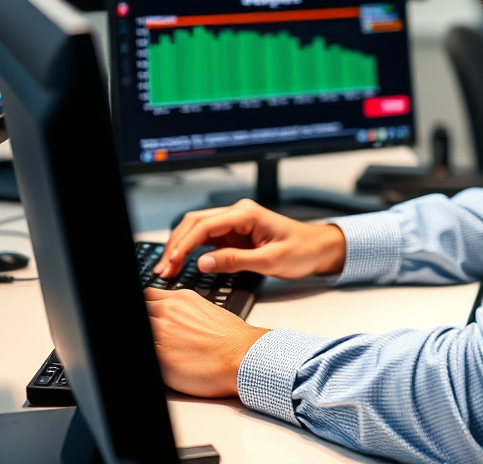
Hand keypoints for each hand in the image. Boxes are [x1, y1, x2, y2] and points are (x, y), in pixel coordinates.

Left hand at [145, 288, 268, 397]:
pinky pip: (143, 348)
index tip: (151, 319)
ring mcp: (161, 331)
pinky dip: (148, 353)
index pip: (148, 296)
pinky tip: (161, 361)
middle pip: (140, 309)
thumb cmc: (232, 340)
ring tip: (161, 349)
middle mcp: (168, 310)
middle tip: (155, 336)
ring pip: (140, 327)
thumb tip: (179, 322)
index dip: (148, 309)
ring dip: (147, 336)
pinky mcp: (158, 355)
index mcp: (182, 299)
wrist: (242, 356)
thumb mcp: (208, 313)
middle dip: (145, 321)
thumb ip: (186, 313)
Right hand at [152, 198, 345, 279]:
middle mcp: (238, 214)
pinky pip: (208, 239)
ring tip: (168, 268)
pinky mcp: (236, 234)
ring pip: (198, 229)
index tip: (171, 261)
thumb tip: (203, 262)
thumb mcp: (270, 261)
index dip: (184, 244)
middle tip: (163, 269)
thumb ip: (236, 261)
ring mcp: (236, 223)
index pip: (205, 225)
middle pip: (196, 223)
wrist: (319, 248)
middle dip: (176, 244)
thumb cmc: (302, 250)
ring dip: (181, 246)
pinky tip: (183, 263)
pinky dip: (192, 250)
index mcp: (246, 214)